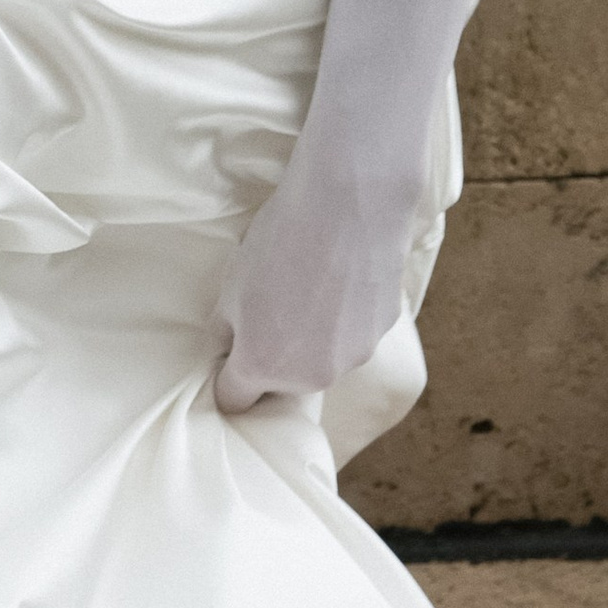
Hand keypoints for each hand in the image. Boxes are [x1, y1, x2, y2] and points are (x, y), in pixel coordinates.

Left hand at [213, 144, 423, 413]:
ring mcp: (352, 359)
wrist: (348, 208)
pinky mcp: (382, 334)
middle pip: (280, 382)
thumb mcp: (229, 285)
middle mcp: (310, 377)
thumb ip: (225, 328)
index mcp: (263, 366)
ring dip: (310, 339)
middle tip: (268, 305)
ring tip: (307, 286)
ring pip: (320, 361)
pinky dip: (343, 319)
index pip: (234, 399)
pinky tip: (339, 279)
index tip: (226, 357)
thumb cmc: (278, 245)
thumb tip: (227, 346)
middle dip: (271, 354)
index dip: (225, 378)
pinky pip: (351, 337)